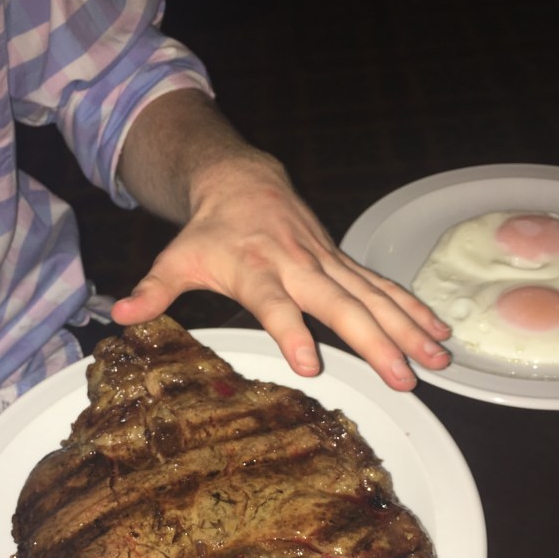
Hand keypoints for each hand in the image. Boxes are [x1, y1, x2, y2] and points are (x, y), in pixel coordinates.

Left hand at [111, 152, 450, 390]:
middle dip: (375, 341)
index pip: (274, 303)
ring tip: (438, 359)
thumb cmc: (209, 230)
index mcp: (256, 269)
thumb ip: (154, 290)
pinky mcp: (342, 262)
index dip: (290, 330)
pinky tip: (438, 332)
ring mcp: (326, 262)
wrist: (242, 180)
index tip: (310, 363)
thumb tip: (119, 316)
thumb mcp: (176, 258)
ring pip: (374, 296)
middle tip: (404, 377)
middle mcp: (298, 266)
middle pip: (340, 304)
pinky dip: (412, 308)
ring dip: (408, 328)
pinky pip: (383, 286)